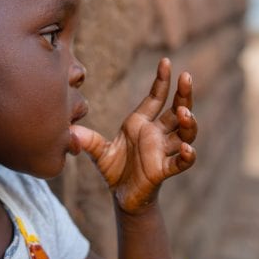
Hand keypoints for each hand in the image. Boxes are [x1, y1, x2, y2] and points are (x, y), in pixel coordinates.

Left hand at [71, 58, 196, 212]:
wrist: (122, 197)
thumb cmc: (114, 169)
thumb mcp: (99, 152)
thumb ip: (88, 141)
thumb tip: (70, 131)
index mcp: (142, 123)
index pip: (157, 97)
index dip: (163, 80)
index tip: (166, 62)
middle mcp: (157, 134)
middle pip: (178, 110)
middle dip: (184, 94)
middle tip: (187, 77)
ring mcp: (163, 151)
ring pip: (185, 133)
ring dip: (188, 122)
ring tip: (184, 112)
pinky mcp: (163, 170)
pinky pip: (180, 163)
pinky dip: (187, 156)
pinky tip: (186, 148)